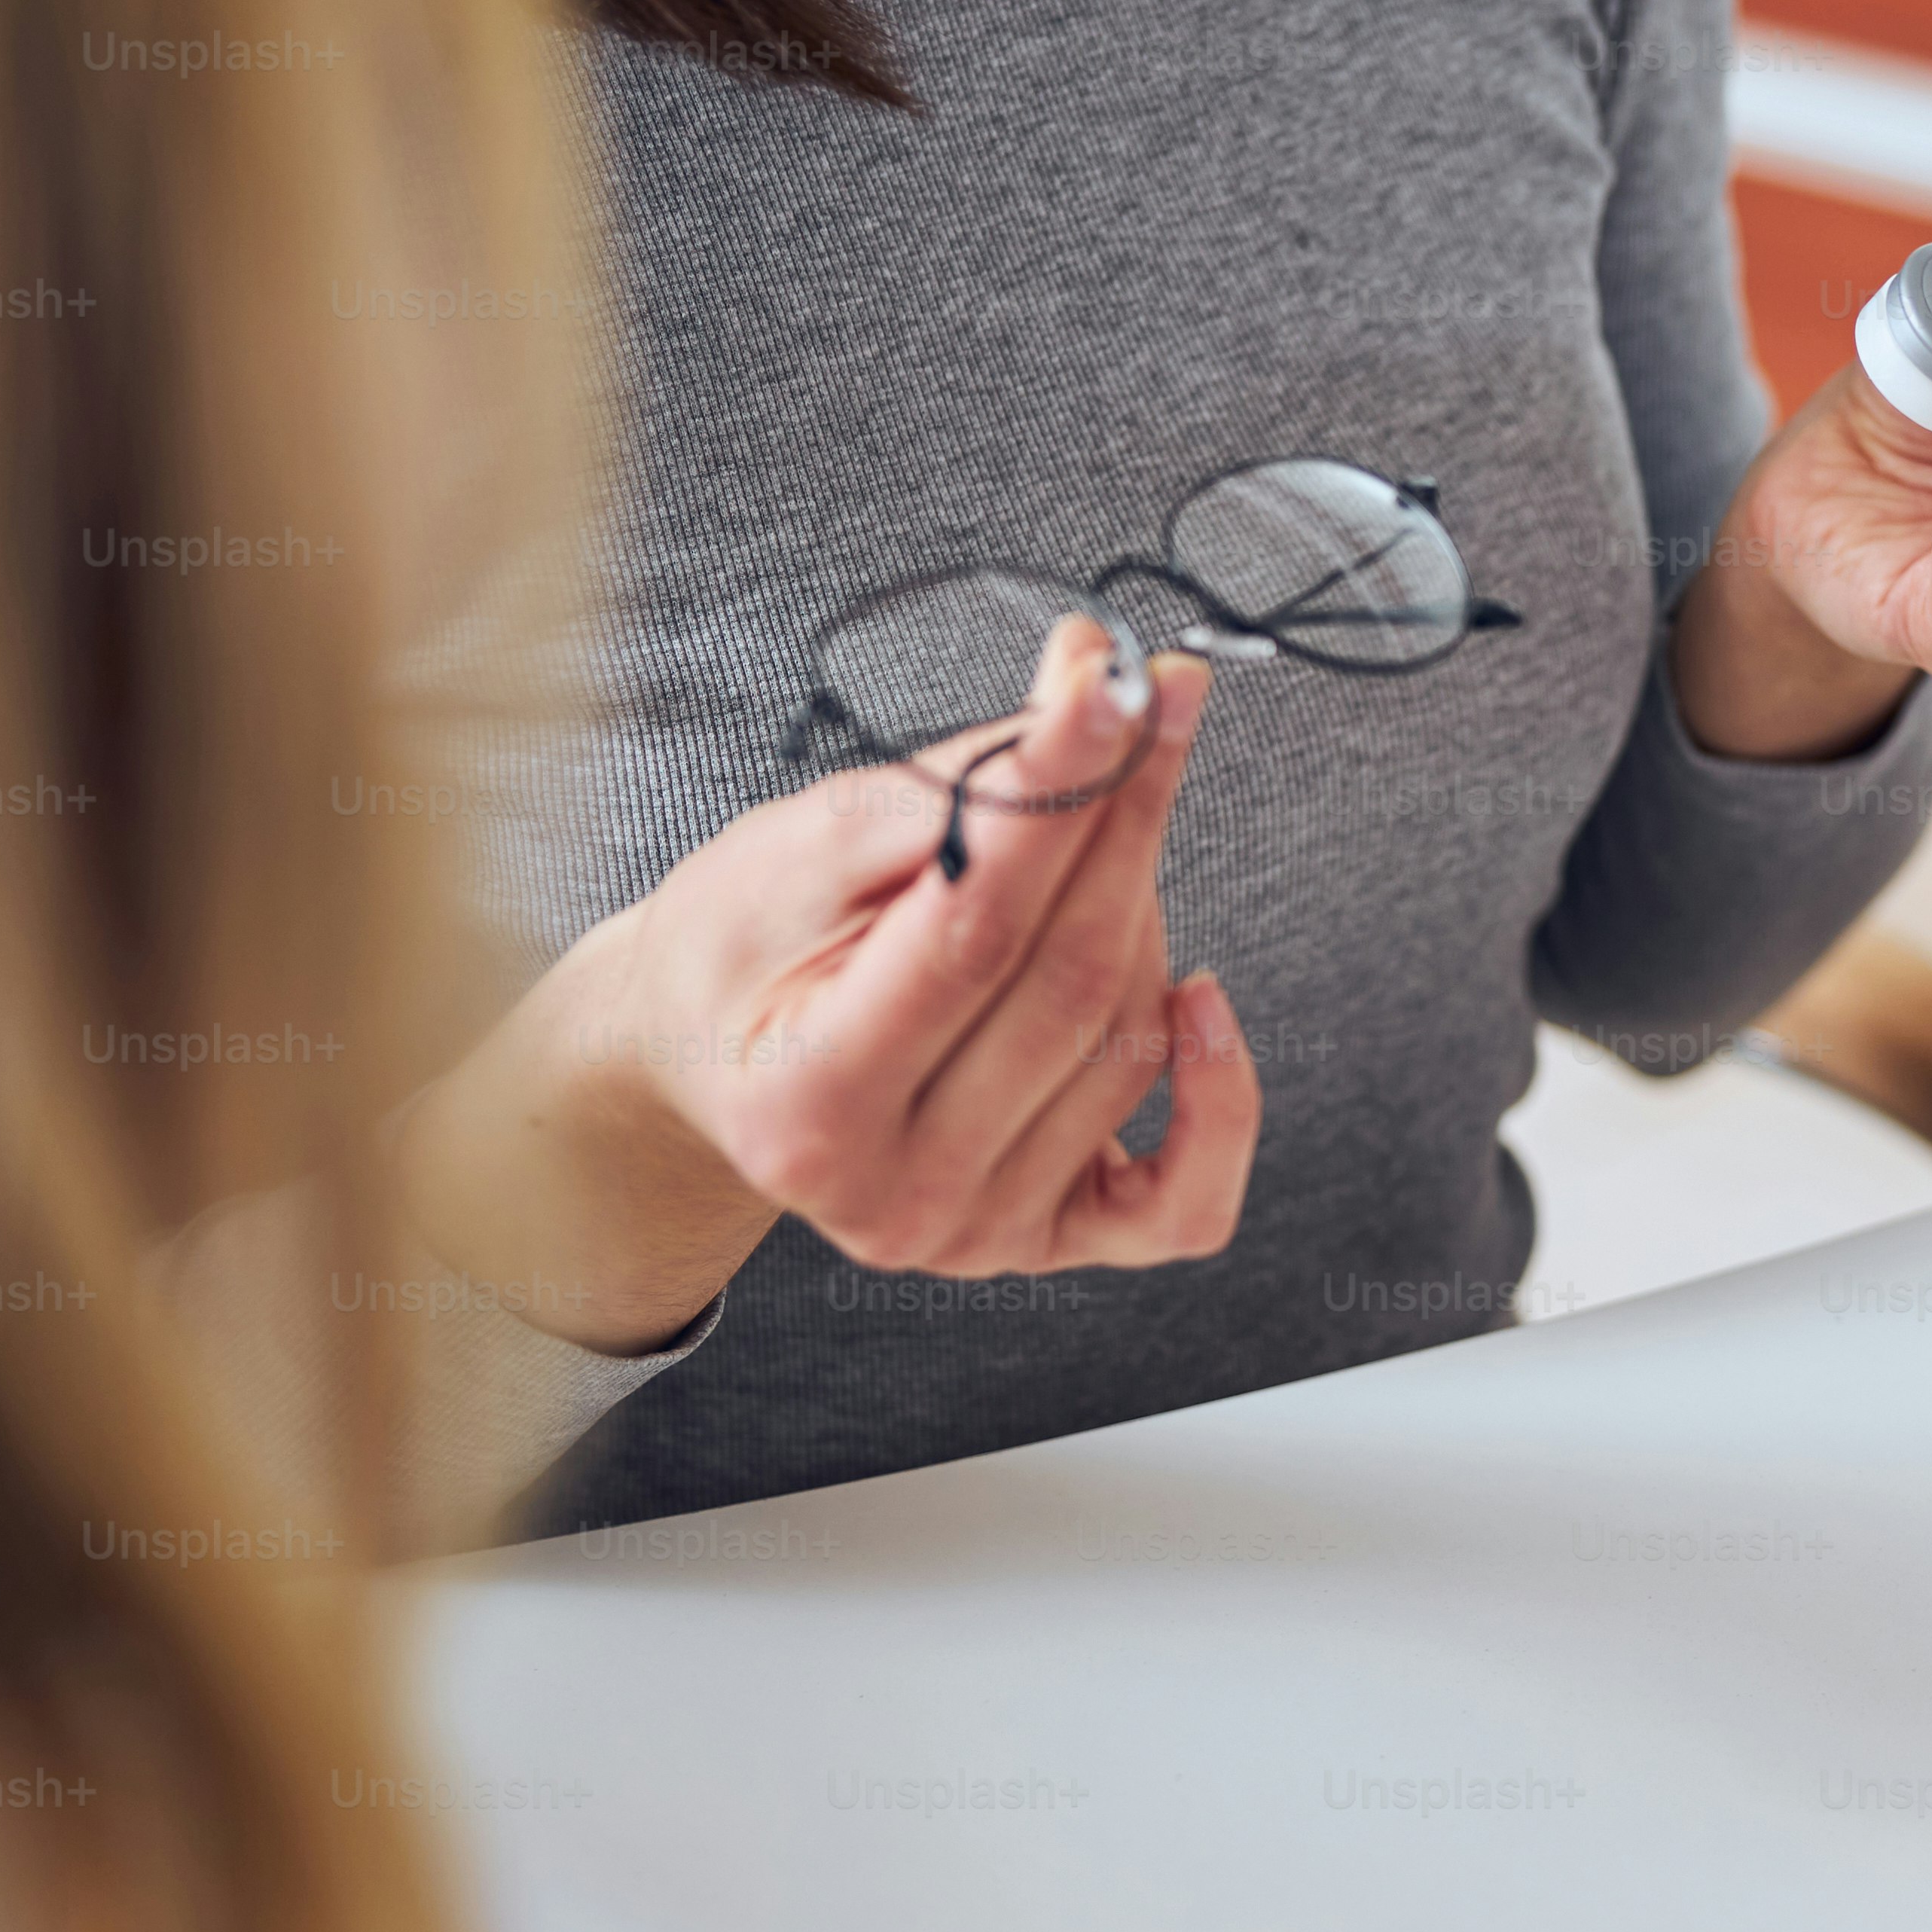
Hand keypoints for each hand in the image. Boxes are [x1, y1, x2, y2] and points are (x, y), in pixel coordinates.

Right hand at [401, 619, 1262, 1346]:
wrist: (710, 1052)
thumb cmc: (740, 950)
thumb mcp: (796, 850)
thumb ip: (951, 786)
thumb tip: (1087, 691)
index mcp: (804, 1107)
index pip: (970, 932)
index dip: (1056, 800)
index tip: (1110, 690)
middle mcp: (895, 1197)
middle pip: (1067, 984)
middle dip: (1119, 822)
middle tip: (1144, 702)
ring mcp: (980, 1234)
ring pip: (1127, 1041)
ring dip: (1138, 911)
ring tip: (1088, 840)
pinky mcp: (1051, 1242)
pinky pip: (1189, 1197)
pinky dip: (1221, 1093)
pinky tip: (1204, 998)